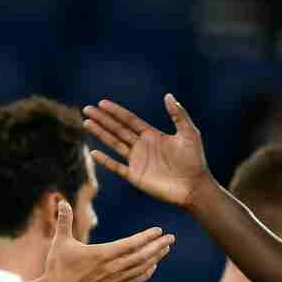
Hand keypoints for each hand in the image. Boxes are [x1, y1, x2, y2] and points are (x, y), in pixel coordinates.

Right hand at [41, 200, 173, 281]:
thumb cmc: (57, 266)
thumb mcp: (60, 241)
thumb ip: (64, 220)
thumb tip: (61, 200)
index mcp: (102, 254)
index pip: (131, 244)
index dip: (147, 237)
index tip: (158, 230)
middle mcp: (111, 268)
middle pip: (141, 256)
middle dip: (158, 246)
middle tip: (171, 238)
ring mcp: (113, 281)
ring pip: (140, 269)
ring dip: (155, 258)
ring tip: (165, 250)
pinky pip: (134, 281)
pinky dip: (145, 273)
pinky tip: (152, 267)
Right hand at [83, 94, 211, 207]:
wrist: (194, 186)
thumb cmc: (194, 160)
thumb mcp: (189, 133)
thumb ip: (178, 114)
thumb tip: (168, 95)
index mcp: (152, 134)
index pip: (129, 120)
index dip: (115, 111)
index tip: (102, 103)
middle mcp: (141, 146)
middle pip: (117, 129)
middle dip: (102, 119)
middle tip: (87, 109)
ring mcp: (137, 161)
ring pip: (114, 144)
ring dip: (100, 134)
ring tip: (86, 123)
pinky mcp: (135, 176)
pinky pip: (117, 167)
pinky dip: (105, 161)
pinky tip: (94, 152)